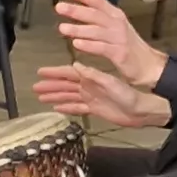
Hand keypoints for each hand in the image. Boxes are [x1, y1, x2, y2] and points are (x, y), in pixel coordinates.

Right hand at [33, 62, 170, 127]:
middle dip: (50, 85)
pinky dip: (66, 108)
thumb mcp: (110, 83)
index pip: (68, 74)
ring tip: (41, 98)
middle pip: (65, 85)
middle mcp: (89, 87)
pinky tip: (57, 108)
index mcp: (91, 79)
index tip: (41, 72)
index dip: (54, 73)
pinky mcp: (94, 110)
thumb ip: (93, 75)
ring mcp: (91, 98)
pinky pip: (76, 108)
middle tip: (35, 86)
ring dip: (55, 96)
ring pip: (68, 96)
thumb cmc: (129, 96)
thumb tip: (76, 65)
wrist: (140, 111)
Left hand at [52, 0, 166, 89]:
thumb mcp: (116, 28)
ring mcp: (119, 39)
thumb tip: (79, 10)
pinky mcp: (120, 53)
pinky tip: (76, 44)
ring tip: (62, 28)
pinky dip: (89, 45)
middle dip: (76, 10)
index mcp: (116, 15)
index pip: (99, 2)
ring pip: (96, 31)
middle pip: (95, 15)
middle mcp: (118, 24)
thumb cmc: (128, 46)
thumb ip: (101, 19)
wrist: (148, 65)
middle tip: (59, 7)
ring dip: (78, 29)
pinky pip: (101, 48)